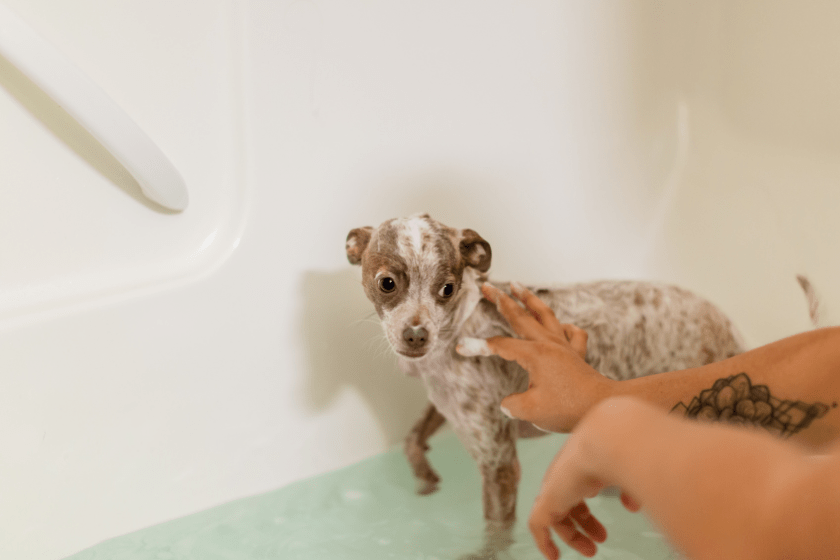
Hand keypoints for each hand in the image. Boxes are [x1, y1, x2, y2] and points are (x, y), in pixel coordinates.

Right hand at [457, 282, 613, 431]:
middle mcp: (549, 344)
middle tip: (487, 286)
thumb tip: (509, 403)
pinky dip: (565, 327)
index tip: (461, 348)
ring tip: (517, 285)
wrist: (603, 407)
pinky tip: (561, 327)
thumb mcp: (530, 411)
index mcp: (534, 354)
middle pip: (521, 316)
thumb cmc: (568, 409)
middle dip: (501, 299)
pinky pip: (572, 333)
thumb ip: (513, 405)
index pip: (500, 345)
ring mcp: (565, 346)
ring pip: (545, 314)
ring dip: (529, 299)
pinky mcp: (578, 355)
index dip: (479, 346)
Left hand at [529, 412, 640, 558]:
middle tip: (600, 540)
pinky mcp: (547, 499)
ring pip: (553, 516)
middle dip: (583, 524)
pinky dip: (543, 542)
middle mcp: (566, 474)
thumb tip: (631, 506)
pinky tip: (552, 557)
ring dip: (570, 536)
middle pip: (567, 503)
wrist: (609, 439)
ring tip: (590, 552)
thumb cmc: (625, 451)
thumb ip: (630, 489)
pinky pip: (537, 524)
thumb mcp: (632, 474)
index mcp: (583, 465)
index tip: (602, 528)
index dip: (590, 509)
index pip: (580, 490)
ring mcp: (555, 486)